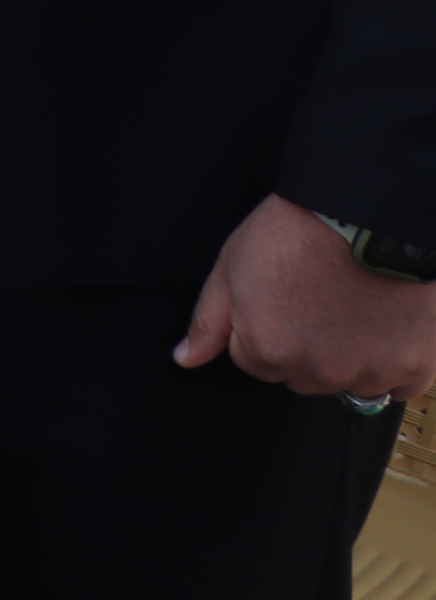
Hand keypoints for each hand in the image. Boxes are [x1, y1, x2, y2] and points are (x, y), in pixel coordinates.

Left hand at [176, 195, 435, 399]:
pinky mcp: (416, 370)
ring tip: (353, 305)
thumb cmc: (299, 232)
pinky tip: (385, 325)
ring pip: (347, 380)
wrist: (372, 214)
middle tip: (317, 297)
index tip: (280, 297)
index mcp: (268, 353)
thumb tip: (186, 359)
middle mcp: (318, 374)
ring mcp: (369, 374)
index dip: (263, 325)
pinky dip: (394, 363)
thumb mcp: (231, 267)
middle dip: (302, 345)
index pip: (252, 360)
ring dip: (348, 355)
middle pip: (299, 374)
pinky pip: (397, 385)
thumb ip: (208, 322)